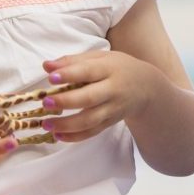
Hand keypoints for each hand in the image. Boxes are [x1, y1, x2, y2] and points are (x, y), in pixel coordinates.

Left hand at [40, 50, 163, 142]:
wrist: (147, 87)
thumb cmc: (118, 68)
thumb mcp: (100, 58)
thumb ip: (73, 61)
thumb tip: (47, 66)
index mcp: (109, 69)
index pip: (88, 71)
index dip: (70, 75)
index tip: (51, 78)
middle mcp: (113, 90)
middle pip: (89, 98)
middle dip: (66, 102)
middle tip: (46, 103)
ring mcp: (112, 109)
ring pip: (90, 120)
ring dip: (67, 124)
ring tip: (46, 124)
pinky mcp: (110, 123)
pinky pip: (92, 132)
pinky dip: (75, 137)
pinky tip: (58, 135)